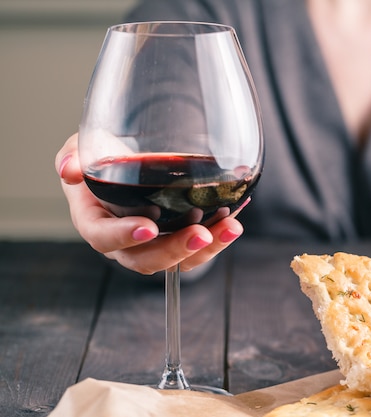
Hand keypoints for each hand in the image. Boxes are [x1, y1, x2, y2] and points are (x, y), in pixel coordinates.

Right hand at [54, 133, 244, 274]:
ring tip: (230, 228)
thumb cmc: (101, 154)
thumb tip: (70, 169)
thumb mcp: (82, 145)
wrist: (125, 158)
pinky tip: (235, 219)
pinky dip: (218, 236)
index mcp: (94, 220)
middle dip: (174, 250)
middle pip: (145, 259)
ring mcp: (152, 243)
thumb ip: (73, 154)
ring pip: (177, 260)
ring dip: (206, 248)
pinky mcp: (176, 237)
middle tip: (201, 234)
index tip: (148, 227)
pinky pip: (196, 248)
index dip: (123, 236)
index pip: (103, 237)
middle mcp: (122, 240)